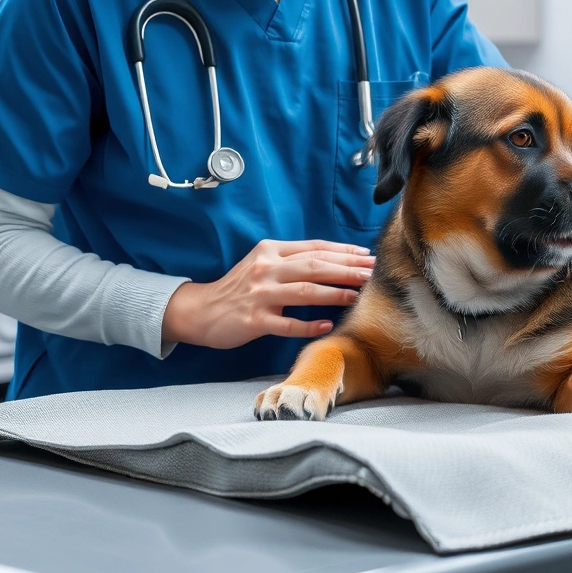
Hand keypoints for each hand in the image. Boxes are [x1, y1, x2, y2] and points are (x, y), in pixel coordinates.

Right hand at [162, 239, 374, 349]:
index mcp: (269, 251)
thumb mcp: (261, 264)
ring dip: (334, 293)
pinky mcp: (254, 321)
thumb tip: (332, 260)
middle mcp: (265, 269)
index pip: (313, 248)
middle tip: (370, 272)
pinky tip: (326, 324)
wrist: (200, 310)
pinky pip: (287, 324)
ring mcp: (259, 295)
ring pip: (305, 291)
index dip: (342, 251)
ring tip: (357, 295)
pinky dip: (308, 324)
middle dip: (346, 269)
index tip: (365, 255)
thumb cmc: (238, 288)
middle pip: (314, 266)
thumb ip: (290, 260)